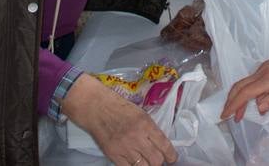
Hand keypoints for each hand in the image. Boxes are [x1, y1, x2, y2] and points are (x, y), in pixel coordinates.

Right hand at [61, 74, 177, 164]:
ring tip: (145, 160)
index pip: (164, 145)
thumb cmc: (118, 107)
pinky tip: (134, 162)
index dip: (171, 155)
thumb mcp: (140, 114)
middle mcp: (137, 137)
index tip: (172, 158)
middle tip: (157, 159)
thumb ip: (150, 129)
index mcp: (146, 124)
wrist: (96, 108)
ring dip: (146, 164)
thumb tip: (161, 145)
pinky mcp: (113, 155)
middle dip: (159, 161)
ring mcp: (125, 148)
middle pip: (156, 160)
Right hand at [221, 55, 268, 122]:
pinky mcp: (267, 67)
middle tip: (228, 115)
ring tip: (238, 112)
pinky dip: (246, 91)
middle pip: (240, 86)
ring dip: (238, 97)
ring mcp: (264, 68)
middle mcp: (262, 71)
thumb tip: (258, 107)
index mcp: (268, 78)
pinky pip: (252, 80)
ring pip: (245, 82)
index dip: (234, 105)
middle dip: (231, 101)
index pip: (245, 93)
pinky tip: (252, 100)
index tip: (225, 115)